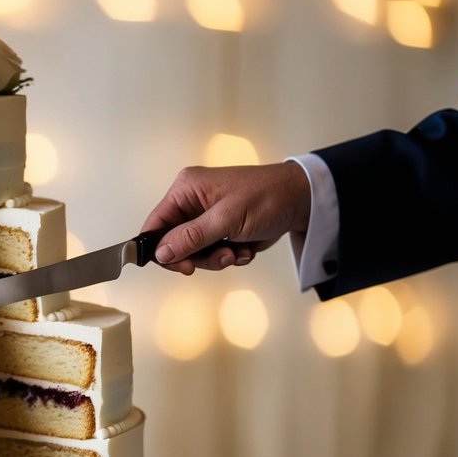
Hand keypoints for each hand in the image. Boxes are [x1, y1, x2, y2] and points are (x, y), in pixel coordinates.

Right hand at [140, 161, 311, 274]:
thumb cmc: (268, 197)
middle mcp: (192, 202)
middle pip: (174, 243)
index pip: (155, 224)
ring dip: (216, 258)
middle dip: (198, 256)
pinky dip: (229, 256)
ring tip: (237, 251)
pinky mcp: (221, 230)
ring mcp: (206, 218)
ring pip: (194, 253)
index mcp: (186, 190)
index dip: (161, 249)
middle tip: (221, 257)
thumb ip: (191, 237)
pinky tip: (245, 248)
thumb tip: (160, 252)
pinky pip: (212, 253)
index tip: (181, 266)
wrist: (302, 201)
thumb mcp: (226, 219)